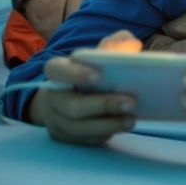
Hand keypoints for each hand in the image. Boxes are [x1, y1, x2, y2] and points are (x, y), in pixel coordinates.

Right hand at [29, 30, 139, 145]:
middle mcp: (53, 97)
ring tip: (131, 119)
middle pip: (72, 106)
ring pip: (79, 127)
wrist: (71, 97)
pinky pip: (84, 140)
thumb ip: (116, 45)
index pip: (56, 70)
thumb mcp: (101, 55)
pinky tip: (121, 126)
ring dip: (108, 124)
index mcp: (58, 72)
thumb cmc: (91, 72)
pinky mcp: (65, 137)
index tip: (99, 76)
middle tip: (131, 102)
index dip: (75, 73)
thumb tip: (132, 44)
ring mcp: (56, 120)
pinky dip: (104, 134)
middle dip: (104, 105)